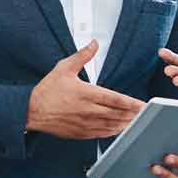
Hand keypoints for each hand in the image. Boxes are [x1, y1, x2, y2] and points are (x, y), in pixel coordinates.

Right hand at [27, 41, 145, 139]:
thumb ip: (82, 56)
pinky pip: (101, 134)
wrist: (31, 111)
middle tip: (146, 114)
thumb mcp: (63, 68)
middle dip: (133, 114)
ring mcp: (84, 124)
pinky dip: (112, 132)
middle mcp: (87, 110)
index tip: (142, 104)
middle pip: (117, 114)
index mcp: (86, 94)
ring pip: (111, 126)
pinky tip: (119, 129)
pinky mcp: (80, 133)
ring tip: (137, 122)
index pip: (114, 99)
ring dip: (125, 124)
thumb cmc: (47, 90)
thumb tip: (94, 43)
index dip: (131, 103)